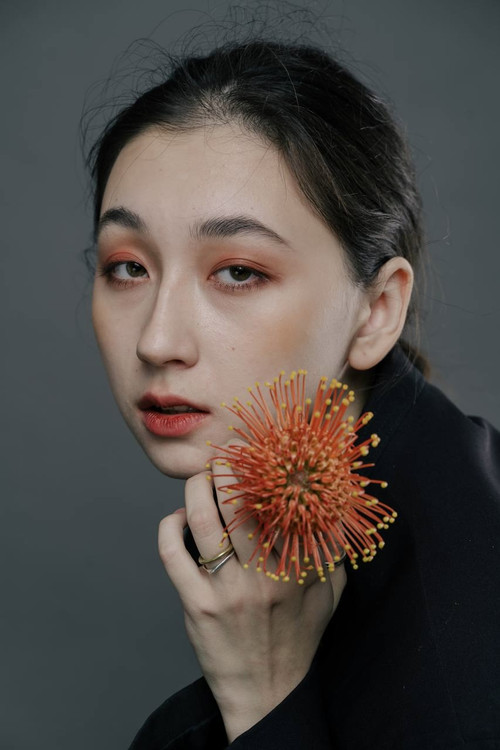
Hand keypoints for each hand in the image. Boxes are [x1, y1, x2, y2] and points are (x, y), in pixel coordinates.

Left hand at [158, 442, 346, 741]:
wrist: (267, 693)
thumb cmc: (297, 639)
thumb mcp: (328, 596)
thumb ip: (331, 552)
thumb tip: (330, 508)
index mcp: (298, 568)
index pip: (283, 505)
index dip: (270, 470)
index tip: (262, 453)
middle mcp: (263, 576)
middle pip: (239, 503)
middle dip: (227, 469)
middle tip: (222, 457)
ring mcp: (227, 590)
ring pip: (203, 521)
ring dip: (196, 490)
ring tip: (199, 480)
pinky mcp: (196, 604)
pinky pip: (172, 553)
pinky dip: (170, 526)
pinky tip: (177, 518)